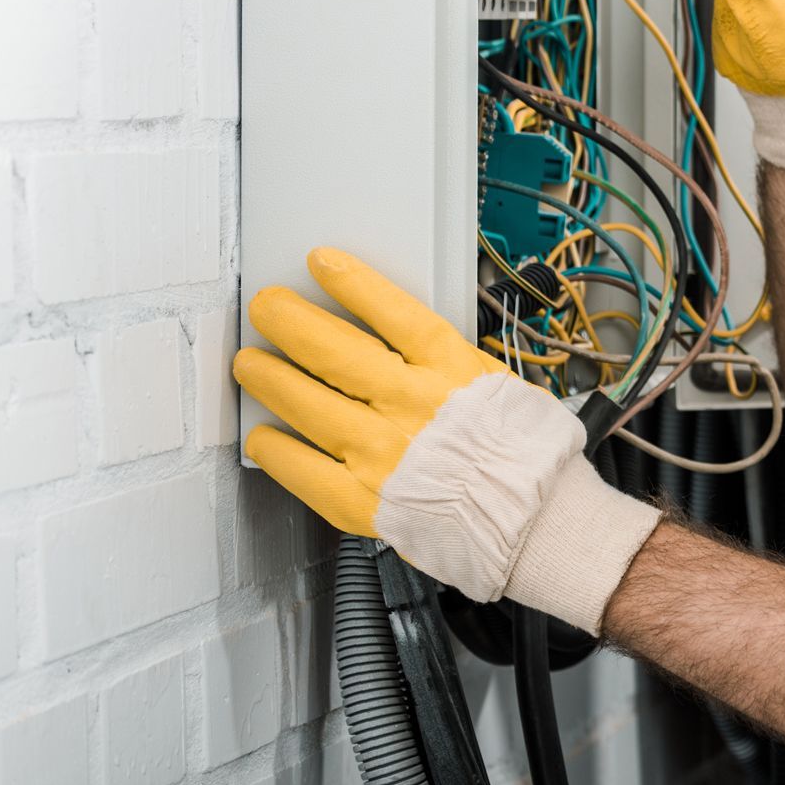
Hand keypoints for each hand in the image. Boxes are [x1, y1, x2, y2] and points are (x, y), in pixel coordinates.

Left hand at [233, 248, 658, 632]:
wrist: (533, 522)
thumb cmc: (523, 456)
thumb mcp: (496, 384)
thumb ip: (445, 364)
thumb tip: (400, 342)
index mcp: (451, 371)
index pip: (393, 314)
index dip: (352, 283)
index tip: (321, 262)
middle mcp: (412, 406)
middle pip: (335, 351)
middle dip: (290, 321)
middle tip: (267, 306)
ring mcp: (382, 453)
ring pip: (308, 404)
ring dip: (271, 377)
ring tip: (250, 362)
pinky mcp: (362, 500)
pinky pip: (304, 469)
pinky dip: (277, 449)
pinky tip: (263, 435)